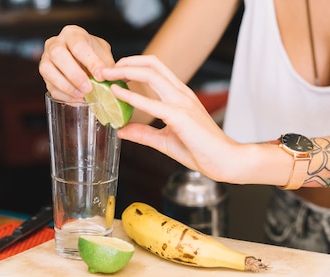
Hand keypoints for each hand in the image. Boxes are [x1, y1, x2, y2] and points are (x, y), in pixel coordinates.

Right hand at [39, 25, 115, 101]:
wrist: (86, 63)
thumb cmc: (95, 56)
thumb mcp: (104, 56)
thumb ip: (107, 66)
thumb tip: (110, 76)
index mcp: (72, 34)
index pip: (78, 45)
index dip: (90, 62)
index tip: (101, 76)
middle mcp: (55, 43)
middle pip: (57, 54)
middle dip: (74, 74)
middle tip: (88, 88)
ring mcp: (46, 59)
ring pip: (47, 70)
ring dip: (66, 86)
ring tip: (83, 95)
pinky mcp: (45, 76)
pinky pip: (50, 86)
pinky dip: (64, 96)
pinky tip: (78, 100)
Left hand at [104, 55, 245, 180]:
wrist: (225, 161)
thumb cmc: (202, 151)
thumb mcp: (165, 141)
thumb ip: (144, 134)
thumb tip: (122, 130)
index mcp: (180, 96)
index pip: (155, 70)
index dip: (132, 66)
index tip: (113, 73)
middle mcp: (181, 94)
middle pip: (151, 64)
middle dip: (125, 62)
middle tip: (104, 69)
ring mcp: (182, 103)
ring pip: (151, 74)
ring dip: (125, 71)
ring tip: (106, 75)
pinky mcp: (180, 117)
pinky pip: (152, 103)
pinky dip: (131, 96)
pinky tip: (117, 94)